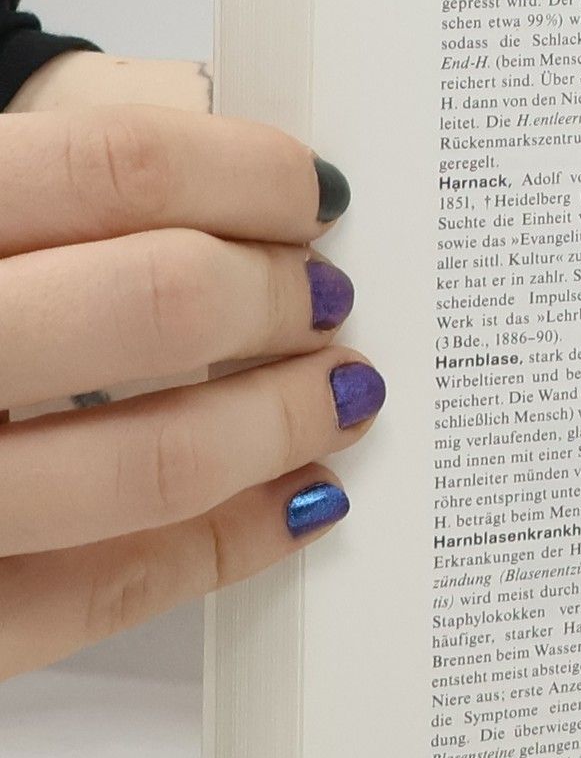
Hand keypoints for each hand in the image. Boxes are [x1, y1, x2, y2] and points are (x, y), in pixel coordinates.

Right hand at [0, 70, 383, 678]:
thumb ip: (68, 183)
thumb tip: (252, 196)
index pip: (115, 167)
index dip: (250, 177)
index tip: (313, 196)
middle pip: (159, 303)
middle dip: (280, 297)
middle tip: (324, 297)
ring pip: (155, 463)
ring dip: (280, 422)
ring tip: (334, 394)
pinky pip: (114, 590)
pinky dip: (231, 540)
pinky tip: (292, 502)